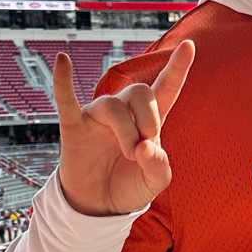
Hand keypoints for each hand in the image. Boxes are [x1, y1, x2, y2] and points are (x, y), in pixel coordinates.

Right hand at [52, 40, 193, 216]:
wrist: (99, 205)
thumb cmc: (129, 186)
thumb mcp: (154, 182)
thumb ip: (158, 166)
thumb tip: (144, 147)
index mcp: (148, 121)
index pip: (165, 87)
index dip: (177, 68)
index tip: (189, 45)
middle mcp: (123, 111)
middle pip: (140, 90)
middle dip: (148, 119)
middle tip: (143, 148)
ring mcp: (98, 116)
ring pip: (113, 105)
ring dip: (125, 131)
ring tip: (127, 154)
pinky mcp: (74, 125)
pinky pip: (66, 99)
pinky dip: (63, 81)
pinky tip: (63, 60)